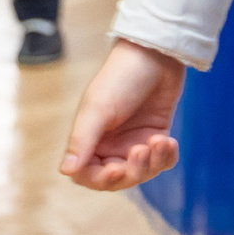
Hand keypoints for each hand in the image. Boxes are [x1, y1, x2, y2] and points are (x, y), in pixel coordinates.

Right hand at [60, 39, 186, 191]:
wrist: (156, 54)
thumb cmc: (121, 77)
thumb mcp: (98, 108)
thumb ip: (81, 141)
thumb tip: (65, 171)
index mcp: (90, 137)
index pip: (88, 174)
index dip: (100, 179)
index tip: (116, 169)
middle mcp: (110, 143)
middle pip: (118, 179)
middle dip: (132, 171)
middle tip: (141, 150)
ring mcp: (134, 141)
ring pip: (142, 174)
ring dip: (152, 163)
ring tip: (159, 140)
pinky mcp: (156, 137)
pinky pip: (162, 163)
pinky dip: (166, 157)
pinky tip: (168, 140)